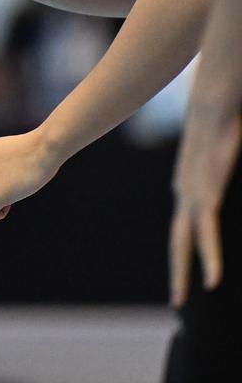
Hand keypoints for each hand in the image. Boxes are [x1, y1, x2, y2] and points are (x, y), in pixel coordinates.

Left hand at [169, 109, 241, 307]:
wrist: (214, 100)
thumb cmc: (223, 118)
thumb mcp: (220, 150)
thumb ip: (222, 164)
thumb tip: (226, 162)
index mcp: (189, 182)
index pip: (184, 222)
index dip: (185, 247)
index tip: (185, 269)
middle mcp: (184, 190)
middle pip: (178, 239)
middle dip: (177, 270)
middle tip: (176, 300)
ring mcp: (192, 193)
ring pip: (185, 243)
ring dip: (183, 273)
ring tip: (181, 300)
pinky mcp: (206, 192)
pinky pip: (206, 233)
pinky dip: (209, 259)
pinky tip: (211, 282)